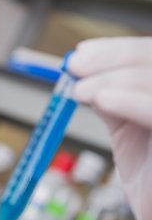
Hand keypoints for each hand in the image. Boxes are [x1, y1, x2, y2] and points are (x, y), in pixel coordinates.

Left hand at [68, 37, 151, 219]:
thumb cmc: (148, 169)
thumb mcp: (126, 126)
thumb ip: (111, 97)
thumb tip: (81, 73)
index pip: (151, 55)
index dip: (117, 50)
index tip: (80, 55)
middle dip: (112, 59)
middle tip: (75, 66)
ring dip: (114, 78)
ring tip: (79, 89)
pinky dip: (130, 102)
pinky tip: (102, 99)